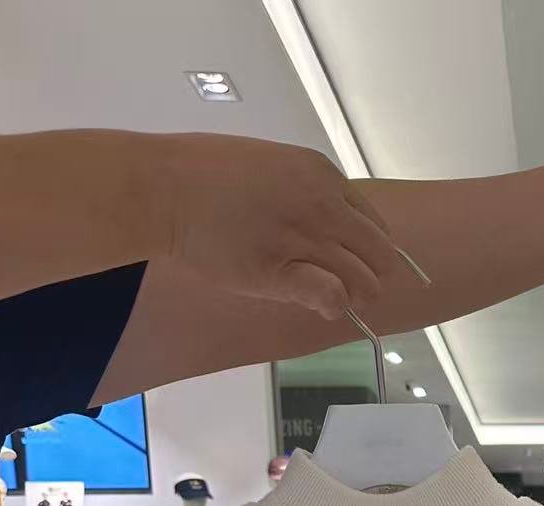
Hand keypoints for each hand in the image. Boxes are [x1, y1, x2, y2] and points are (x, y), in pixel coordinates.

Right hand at [159, 134, 408, 319]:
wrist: (164, 187)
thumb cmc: (203, 172)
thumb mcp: (269, 162)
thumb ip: (303, 189)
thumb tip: (322, 218)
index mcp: (321, 174)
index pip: (372, 221)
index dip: (371, 247)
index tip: (360, 260)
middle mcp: (322, 205)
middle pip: (378, 253)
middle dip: (374, 275)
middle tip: (358, 288)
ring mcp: (304, 238)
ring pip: (363, 279)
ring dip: (357, 296)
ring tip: (340, 300)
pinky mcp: (281, 271)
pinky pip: (332, 295)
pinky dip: (334, 305)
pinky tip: (322, 306)